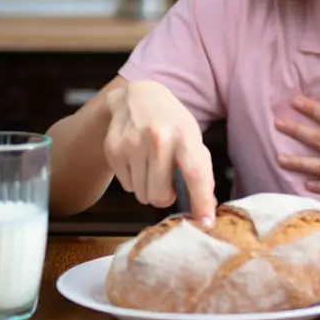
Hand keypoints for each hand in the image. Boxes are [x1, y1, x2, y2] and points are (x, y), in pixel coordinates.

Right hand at [102, 80, 217, 223]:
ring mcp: (131, 144)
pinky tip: (137, 158)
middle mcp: (157, 138)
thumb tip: (207, 209)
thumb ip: (201, 170)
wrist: (138, 96)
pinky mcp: (113, 149)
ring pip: (141, 195)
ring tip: (151, 166)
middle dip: (164, 198)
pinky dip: (134, 179)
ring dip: (148, 188)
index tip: (205, 223)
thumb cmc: (171, 122)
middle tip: (166, 184)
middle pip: (160, 196)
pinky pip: (127, 187)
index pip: (195, 174)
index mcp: (183, 135)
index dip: (201, 201)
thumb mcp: (192, 137)